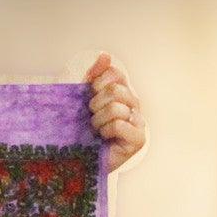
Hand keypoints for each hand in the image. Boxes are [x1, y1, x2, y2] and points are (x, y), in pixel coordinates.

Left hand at [85, 52, 145, 172]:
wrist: (77, 162)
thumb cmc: (81, 131)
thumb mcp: (82, 100)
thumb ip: (93, 77)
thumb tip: (105, 55)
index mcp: (122, 92)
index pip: (116, 73)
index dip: (97, 83)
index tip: (88, 97)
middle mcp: (133, 105)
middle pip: (116, 89)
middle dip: (95, 104)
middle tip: (91, 118)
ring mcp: (138, 122)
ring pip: (116, 107)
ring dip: (98, 121)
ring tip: (96, 130)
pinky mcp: (138, 140)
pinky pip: (119, 124)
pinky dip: (105, 132)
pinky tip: (103, 139)